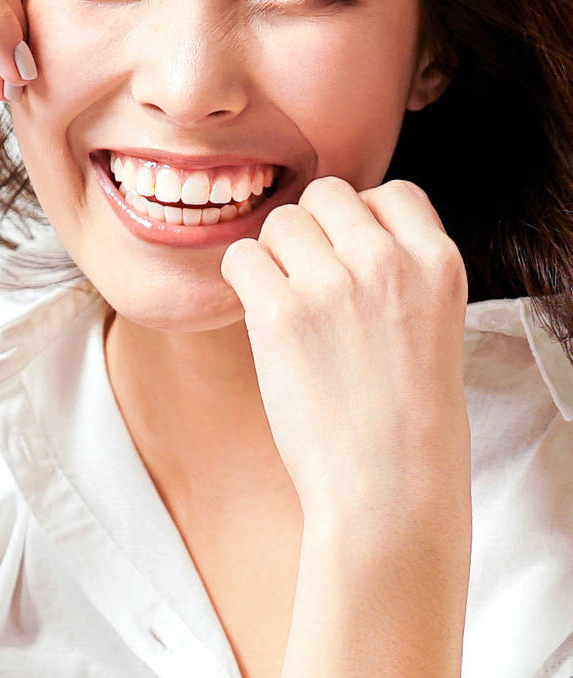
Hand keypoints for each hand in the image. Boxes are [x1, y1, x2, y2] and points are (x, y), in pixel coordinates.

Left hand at [218, 176, 471, 525]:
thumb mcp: (432, 322)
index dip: (361, 220)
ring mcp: (332, 283)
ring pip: (280, 221)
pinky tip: (260, 314)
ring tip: (288, 303)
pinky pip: (240, 257)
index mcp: (438, 261)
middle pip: (327, 195)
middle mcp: (387, 261)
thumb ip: (397, 269)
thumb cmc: (405, 414)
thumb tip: (334, 229)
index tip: (351, 259)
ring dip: (274, 254)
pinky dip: (242, 279)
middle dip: (312, 230)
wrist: (387, 485)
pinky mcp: (280, 312)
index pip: (391, 192)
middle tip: (310, 281)